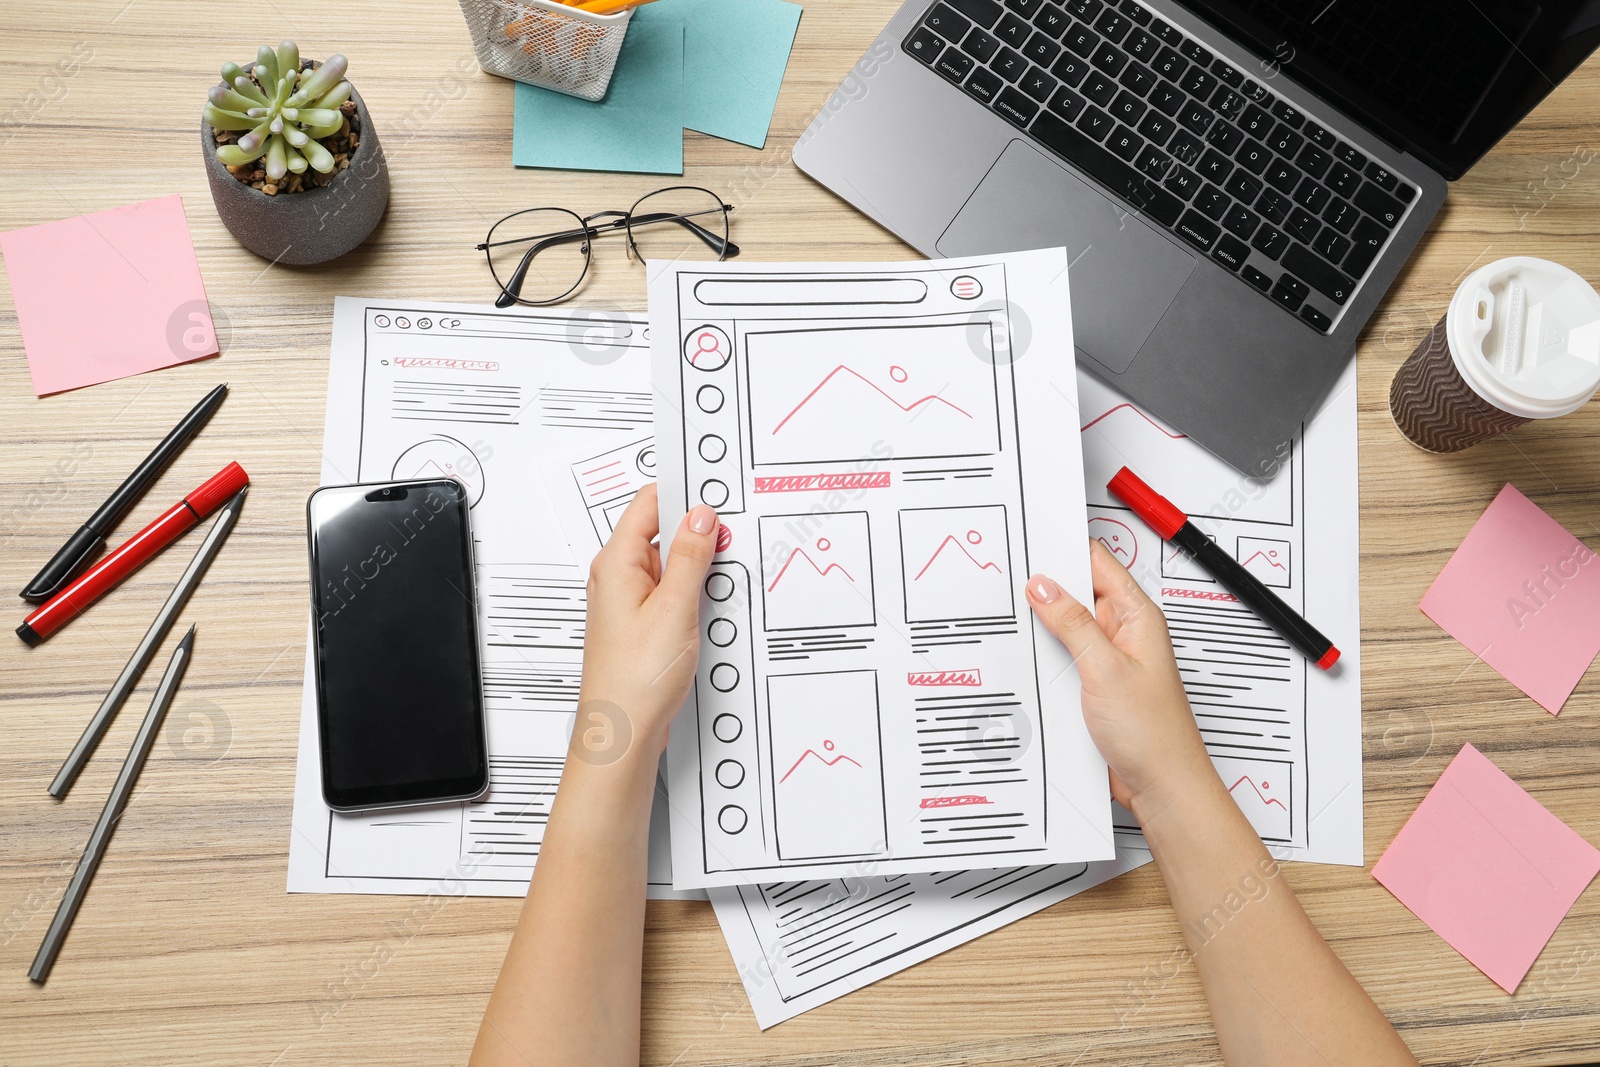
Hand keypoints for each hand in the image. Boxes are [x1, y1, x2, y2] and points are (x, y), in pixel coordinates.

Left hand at [577, 484, 717, 760]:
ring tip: (713, 587)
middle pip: (661, 531)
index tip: (715, 497)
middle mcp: (618, 577)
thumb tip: (701, 518)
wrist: (623, 733)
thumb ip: (690, 557)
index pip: (648, 503)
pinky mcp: (643, 624)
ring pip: (670, 564)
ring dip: (697, 569)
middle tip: (725, 543)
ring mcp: (630, 601)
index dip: (683, 495)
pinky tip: (706, 610)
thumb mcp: (674, 608)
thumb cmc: (634, 679)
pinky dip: (692, 594)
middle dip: (696, 534)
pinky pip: (671, 593)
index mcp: (616, 563)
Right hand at [1025, 539, 1217, 818]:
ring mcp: (1107, 660)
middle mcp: (1123, 634)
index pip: (1098, 563)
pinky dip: (1044, 658)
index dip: (1064, 549)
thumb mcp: (1105, 669)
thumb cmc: (1155, 734)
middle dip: (1045, 589)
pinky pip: (1063, 660)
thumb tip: (1044, 586)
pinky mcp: (1093, 686)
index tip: (1030, 542)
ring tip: (1013, 622)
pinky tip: (1026, 660)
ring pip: (1065, 629)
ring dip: (1043, 629)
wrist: (1161, 787)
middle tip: (1010, 582)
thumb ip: (1072, 623)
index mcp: (1137, 617)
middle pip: (1077, 594)